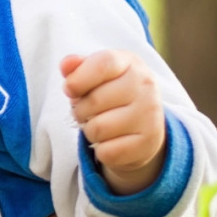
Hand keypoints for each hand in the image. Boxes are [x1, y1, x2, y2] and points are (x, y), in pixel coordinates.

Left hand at [61, 50, 166, 194]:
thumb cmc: (111, 94)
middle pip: (94, 100)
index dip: (78, 79)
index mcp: (130, 64)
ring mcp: (150, 115)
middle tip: (87, 112)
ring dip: (90, 131)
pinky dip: (101, 151)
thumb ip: (78, 67)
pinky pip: (107, 153)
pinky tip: (112, 142)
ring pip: (98, 129)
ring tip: (100, 125)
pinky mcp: (149, 143)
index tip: (69, 89)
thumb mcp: (97, 75)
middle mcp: (145, 87)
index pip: (102, 64)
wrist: (144, 125)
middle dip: (80, 110)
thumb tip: (66, 65)